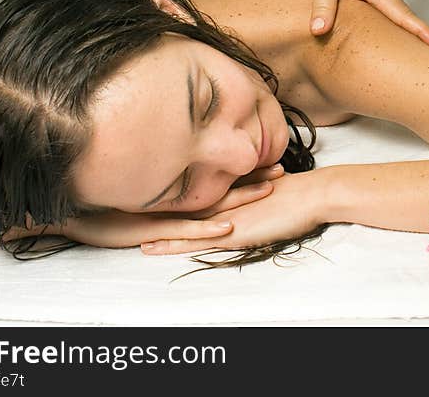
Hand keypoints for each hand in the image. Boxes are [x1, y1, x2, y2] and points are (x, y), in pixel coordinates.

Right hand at [60, 166, 282, 250]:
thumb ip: (166, 175)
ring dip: (241, 198)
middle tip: (284, 168)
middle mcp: (175, 197)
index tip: (272, 157)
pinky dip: (208, 227)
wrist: (70, 208)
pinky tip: (229, 225)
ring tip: (270, 189)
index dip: (245, 168)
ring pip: (211, 203)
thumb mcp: (143, 187)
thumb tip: (188, 161)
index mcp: (177, 186)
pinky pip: (186, 229)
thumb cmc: (106, 199)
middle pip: (223, 186)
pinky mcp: (152, 228)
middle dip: (254, 178)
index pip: (218, 175)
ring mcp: (166, 212)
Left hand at [139, 168, 329, 254]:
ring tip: (120, 230)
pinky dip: (171, 244)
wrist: (311, 195)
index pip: (190, 189)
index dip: (166, 190)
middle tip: (117, 206)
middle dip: (148, 204)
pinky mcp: (229, 232)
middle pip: (177, 203)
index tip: (142, 187)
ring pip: (179, 222)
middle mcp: (218, 201)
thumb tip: (246, 182)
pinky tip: (149, 248)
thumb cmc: (297, 191)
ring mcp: (221, 216)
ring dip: (151, 226)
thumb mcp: (266, 185)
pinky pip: (194, 241)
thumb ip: (250, 184)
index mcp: (225, 190)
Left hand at [308, 0, 428, 48]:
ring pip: (404, 18)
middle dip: (426, 38)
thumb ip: (322, 7)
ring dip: (417, 35)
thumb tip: (319, 30)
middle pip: (410, 19)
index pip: (401, 14)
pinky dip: (405, 28)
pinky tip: (408, 44)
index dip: (419, 30)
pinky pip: (397, 16)